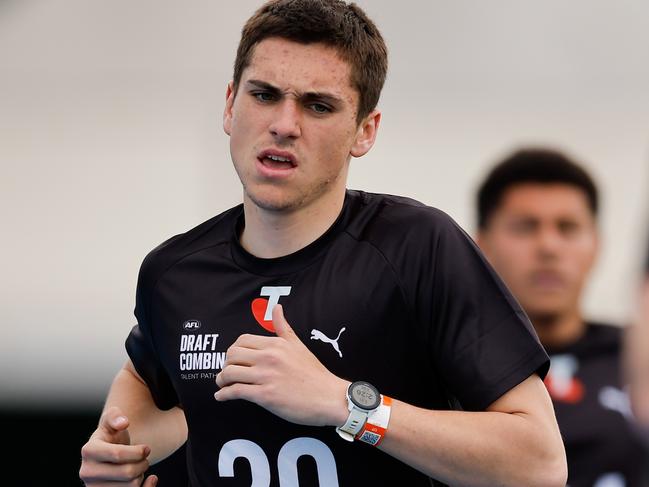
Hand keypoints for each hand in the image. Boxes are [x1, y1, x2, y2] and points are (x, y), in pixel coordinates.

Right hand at [79, 406, 157, 485]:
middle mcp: (87, 472)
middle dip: (143, 464)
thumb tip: (123, 422)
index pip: (118, 454)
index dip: (137, 451)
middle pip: (127, 472)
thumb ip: (116, 416)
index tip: (146, 449)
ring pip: (131, 486)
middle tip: (144, 459)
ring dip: (141, 476)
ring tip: (137, 468)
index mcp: (89, 451)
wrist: (107, 458)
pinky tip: (149, 480)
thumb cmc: (111, 437)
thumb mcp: (112, 421)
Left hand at [215, 304, 348, 426]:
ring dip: (221, 379)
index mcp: (276, 344)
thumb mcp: (298, 344)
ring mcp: (266, 376)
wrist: (328, 397)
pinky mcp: (265, 396)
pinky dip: (224, 394)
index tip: (234, 358)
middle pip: (232, 355)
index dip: (234, 350)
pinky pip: (236, 391)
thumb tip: (276, 307)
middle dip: (225, 364)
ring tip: (222, 384)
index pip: (242, 340)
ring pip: (230, 373)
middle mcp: (269, 357)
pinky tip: (221, 396)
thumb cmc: (314, 373)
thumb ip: (283, 326)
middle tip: (227, 371)